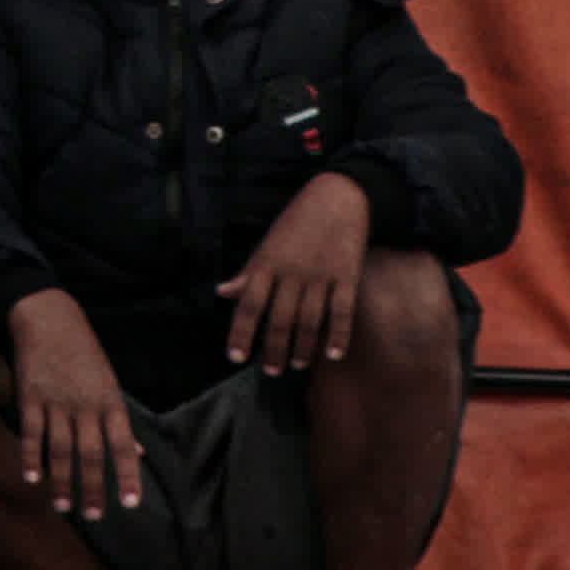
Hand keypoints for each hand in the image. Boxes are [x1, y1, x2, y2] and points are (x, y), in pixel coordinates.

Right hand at [7, 292, 143, 515]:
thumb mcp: (110, 384)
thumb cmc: (85, 355)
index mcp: (110, 402)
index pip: (123, 444)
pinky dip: (31, 457)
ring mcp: (56, 402)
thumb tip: (141, 454)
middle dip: (93, 487)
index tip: (131, 503)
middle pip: (91, 453)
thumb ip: (121, 422)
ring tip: (63, 507)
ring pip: (60, 449)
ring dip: (62, 481)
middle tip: (94, 516)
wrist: (49, 318)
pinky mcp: (30, 397)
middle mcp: (85, 405)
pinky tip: (32, 479)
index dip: (128, 475)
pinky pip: (32, 433)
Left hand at [223, 171, 376, 375]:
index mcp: (267, 264)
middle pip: (279, 319)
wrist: (337, 197)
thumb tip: (222, 292)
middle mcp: (291, 271)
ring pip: (309, 320)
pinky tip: (334, 355)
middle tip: (271, 372)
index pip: (248, 305)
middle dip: (273, 349)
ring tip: (297, 365)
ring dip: (303, 347)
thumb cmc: (297, 223)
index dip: (240, 333)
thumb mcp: (267, 244)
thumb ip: (248, 273)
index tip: (235, 358)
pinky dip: (338, 335)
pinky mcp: (347, 275)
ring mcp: (320, 274)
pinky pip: (342, 311)